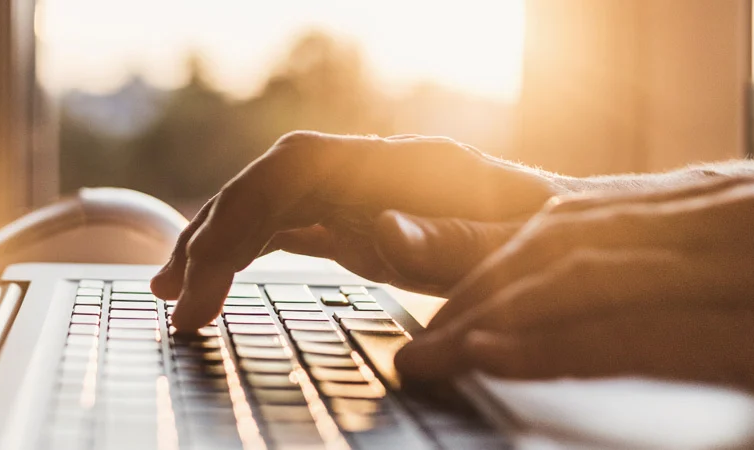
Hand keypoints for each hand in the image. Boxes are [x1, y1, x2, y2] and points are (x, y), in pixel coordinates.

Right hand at [152, 131, 560, 330]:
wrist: (583, 241)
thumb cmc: (556, 249)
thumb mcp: (516, 252)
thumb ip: (452, 241)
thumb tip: (378, 230)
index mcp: (410, 166)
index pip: (298, 168)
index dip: (242, 212)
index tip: (208, 275)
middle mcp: (377, 169)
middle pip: (270, 182)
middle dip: (213, 236)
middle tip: (177, 303)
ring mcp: (365, 193)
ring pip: (269, 201)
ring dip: (216, 243)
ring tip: (171, 294)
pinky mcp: (361, 219)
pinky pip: (287, 225)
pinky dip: (244, 252)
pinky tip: (213, 280)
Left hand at [396, 178, 753, 437]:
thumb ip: (705, 277)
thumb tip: (629, 312)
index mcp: (722, 203)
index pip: (578, 222)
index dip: (500, 265)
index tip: (451, 308)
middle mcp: (721, 217)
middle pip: (561, 244)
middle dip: (479, 293)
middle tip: (426, 339)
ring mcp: (744, 264)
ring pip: (580, 276)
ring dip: (490, 318)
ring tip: (434, 355)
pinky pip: (633, 330)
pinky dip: (551, 343)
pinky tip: (500, 360)